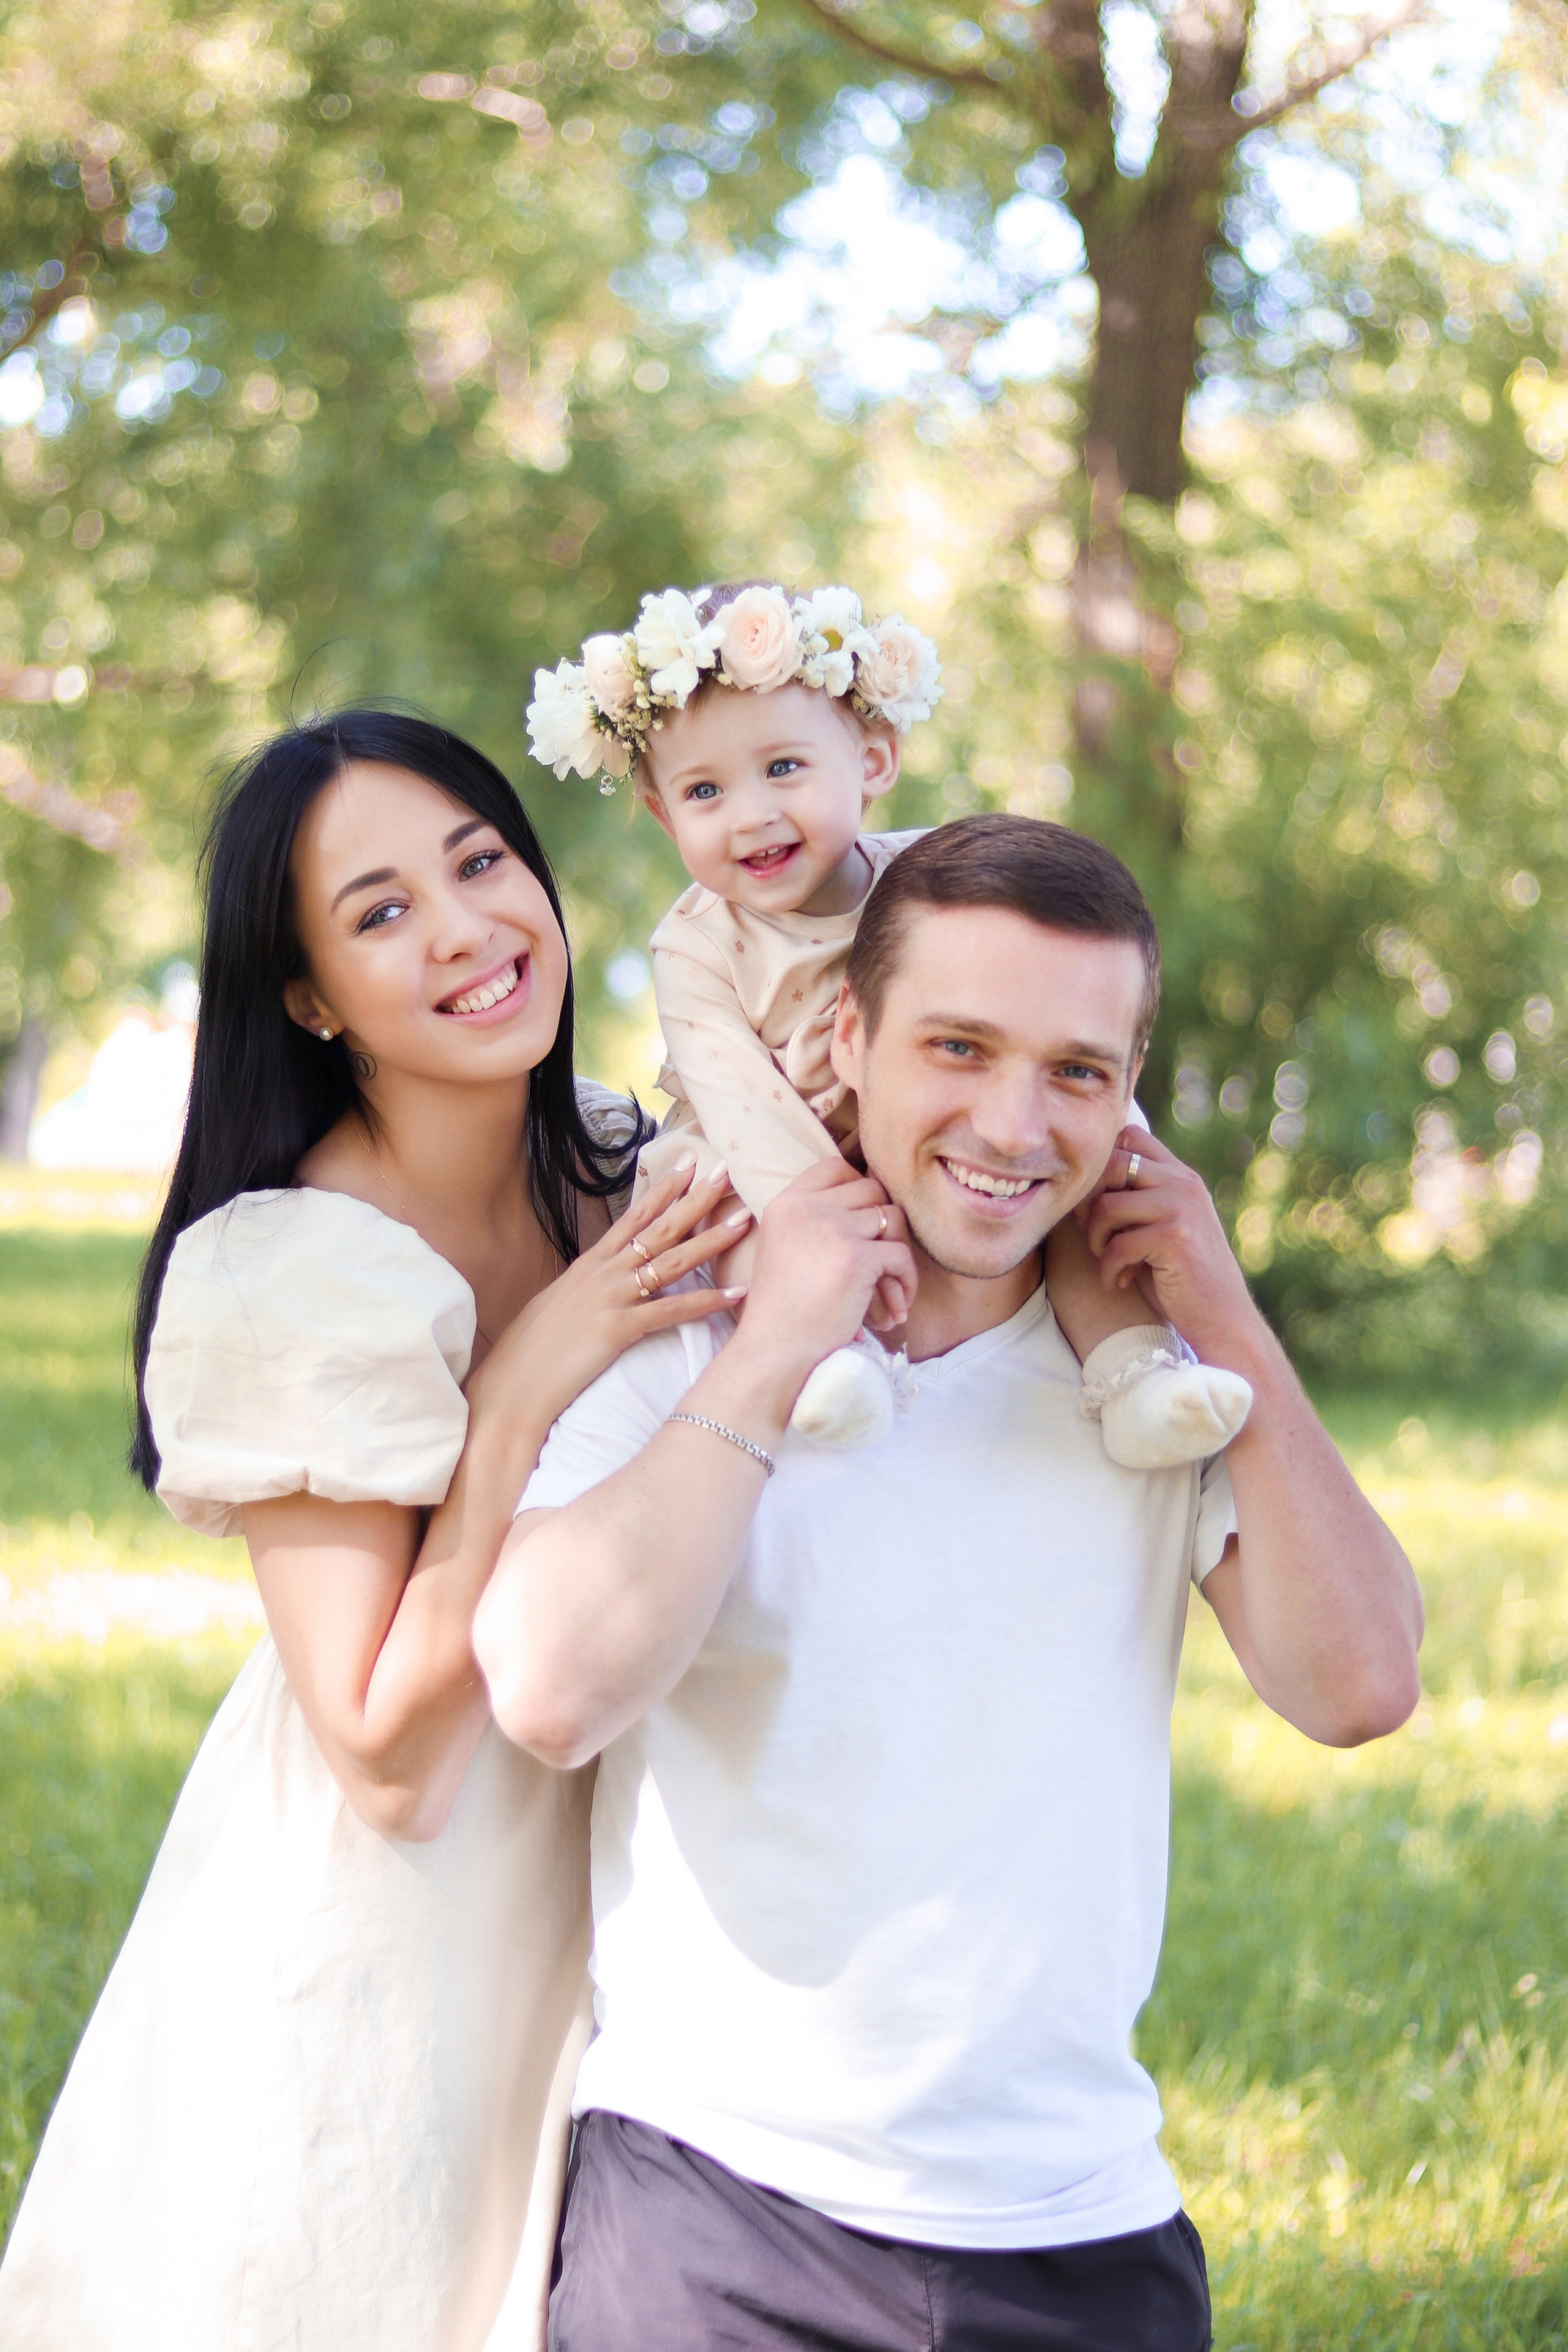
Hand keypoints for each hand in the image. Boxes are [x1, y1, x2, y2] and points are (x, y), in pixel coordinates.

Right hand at [470, 1162, 749, 1428]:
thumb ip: (586, 1289)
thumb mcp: (558, 1305)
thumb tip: (604, 1281)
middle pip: (658, 1228)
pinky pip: (672, 1311)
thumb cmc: (531, 1351)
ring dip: (711, 1240)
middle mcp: (602, 1273)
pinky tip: (735, 1294)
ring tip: (742, 1220)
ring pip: (672, 1262)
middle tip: (724, 1172)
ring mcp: (611, 1298)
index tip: (687, 1164)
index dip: (662, 1190)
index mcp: (589, 1265)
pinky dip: (706, 1302)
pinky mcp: (618, 1329)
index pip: (632, 1218)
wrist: (511, 1386)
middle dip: (694, 1199)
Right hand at [729, 1159, 915, 1394]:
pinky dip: (905, 1284)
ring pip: (892, 1219)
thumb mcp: (784, 1248)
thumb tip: (873, 1207)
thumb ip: (814, 1221)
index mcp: (786, 1203)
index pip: (835, 1167)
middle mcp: (807, 1208)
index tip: (865, 1223)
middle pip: (872, 1189)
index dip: (860, 1188)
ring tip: (889, 1295)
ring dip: (897, 1256)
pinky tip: (893, 1311)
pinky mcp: (857, 1257)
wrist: (774, 1351)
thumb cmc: (782, 1310)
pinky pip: (901, 1256)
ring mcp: (832, 1230)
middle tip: (882, 1266)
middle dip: (884, 1227)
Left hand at [1077, 1127, 1260, 1367]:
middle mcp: (1184, 1183)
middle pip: (1110, 1164)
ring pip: (1106, 1205)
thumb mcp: (1158, 1229)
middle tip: (1095, 1237)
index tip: (1097, 1206)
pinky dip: (1108, 1269)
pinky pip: (1117, 1243)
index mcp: (1181, 1176)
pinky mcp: (1176, 1237)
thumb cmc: (1180, 1279)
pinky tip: (1119, 1282)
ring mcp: (1182, 1207)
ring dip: (1095, 1239)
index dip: (1101, 1167)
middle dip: (1089, 1203)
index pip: (1130, 1136)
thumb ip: (1133, 1201)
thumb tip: (1078, 1190)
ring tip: (1108, 1263)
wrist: (1222, 1320)